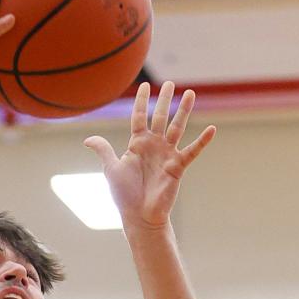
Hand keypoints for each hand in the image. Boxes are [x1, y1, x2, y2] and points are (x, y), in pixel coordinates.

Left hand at [84, 82, 215, 232]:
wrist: (138, 216)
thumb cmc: (124, 195)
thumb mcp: (111, 169)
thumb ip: (103, 150)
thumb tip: (87, 139)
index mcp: (137, 144)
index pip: (140, 117)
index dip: (141, 101)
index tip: (144, 85)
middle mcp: (153, 146)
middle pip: (160, 117)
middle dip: (164, 100)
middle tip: (169, 83)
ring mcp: (167, 154)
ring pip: (177, 127)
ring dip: (183, 111)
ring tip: (190, 93)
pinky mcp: (177, 166)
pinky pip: (192, 151)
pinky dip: (202, 141)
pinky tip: (212, 129)